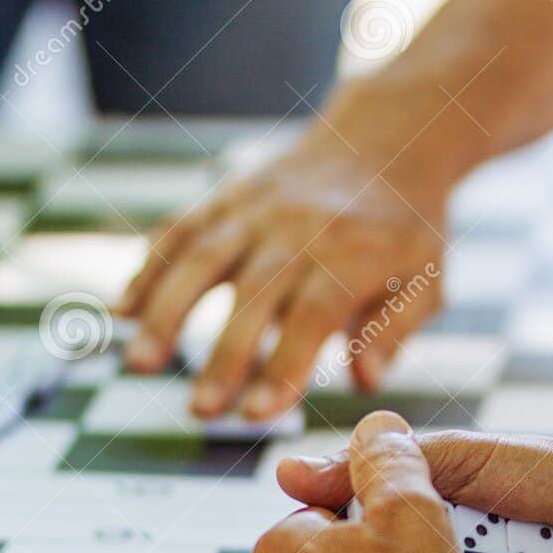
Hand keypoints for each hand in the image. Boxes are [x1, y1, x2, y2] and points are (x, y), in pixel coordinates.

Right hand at [116, 133, 448, 420]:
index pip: (313, 316)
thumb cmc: (408, 226)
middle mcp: (301, 227)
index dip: (283, 365)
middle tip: (200, 411)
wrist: (388, 137)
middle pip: (254, 294)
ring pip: (203, 257)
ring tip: (140, 364)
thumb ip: (395, 329)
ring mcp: (259, 208)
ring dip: (167, 311)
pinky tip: (124, 310)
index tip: (256, 415)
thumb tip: (365, 380)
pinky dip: (150, 267)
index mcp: (354, 253)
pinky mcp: (230, 196)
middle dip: (223, 355)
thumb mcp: (428, 277)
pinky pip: (183, 229)